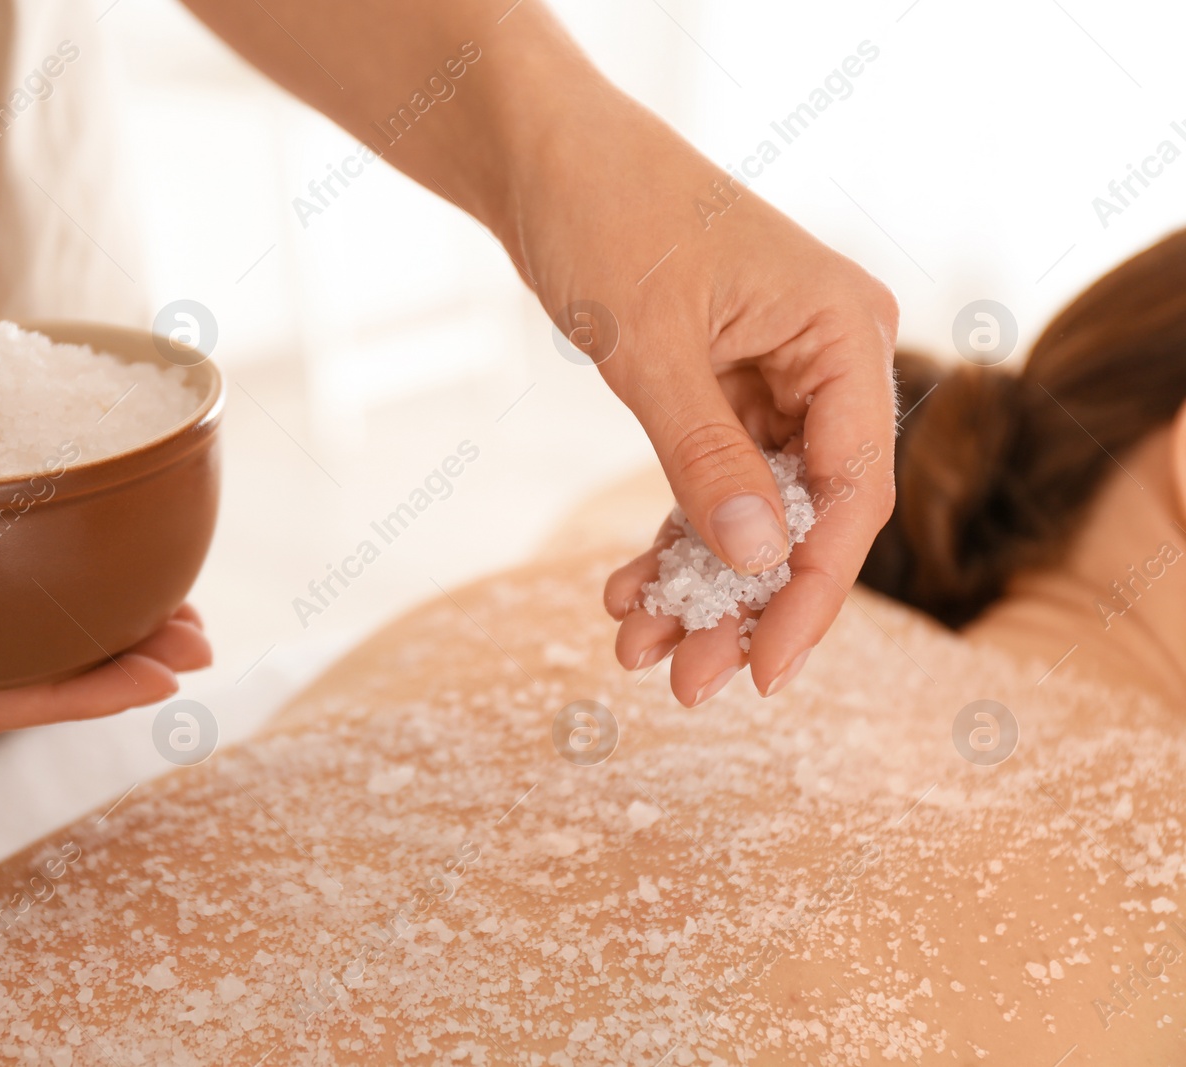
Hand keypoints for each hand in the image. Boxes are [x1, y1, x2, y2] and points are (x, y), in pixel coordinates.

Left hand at [499, 86, 897, 704]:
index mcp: (845, 333)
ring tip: (639, 653)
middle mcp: (828, 362)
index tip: (766, 668)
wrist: (547, 160)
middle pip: (808, 516)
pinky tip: (630, 592)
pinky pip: (714, 486)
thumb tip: (758, 564)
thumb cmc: (607, 216)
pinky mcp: (726, 393)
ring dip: (702, 586)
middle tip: (688, 686)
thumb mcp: (651, 347)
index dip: (812, 591)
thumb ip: (705, 457)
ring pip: (756, 514)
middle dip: (747, 606)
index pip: (853, 490)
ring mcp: (779, 380)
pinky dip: (674, 541)